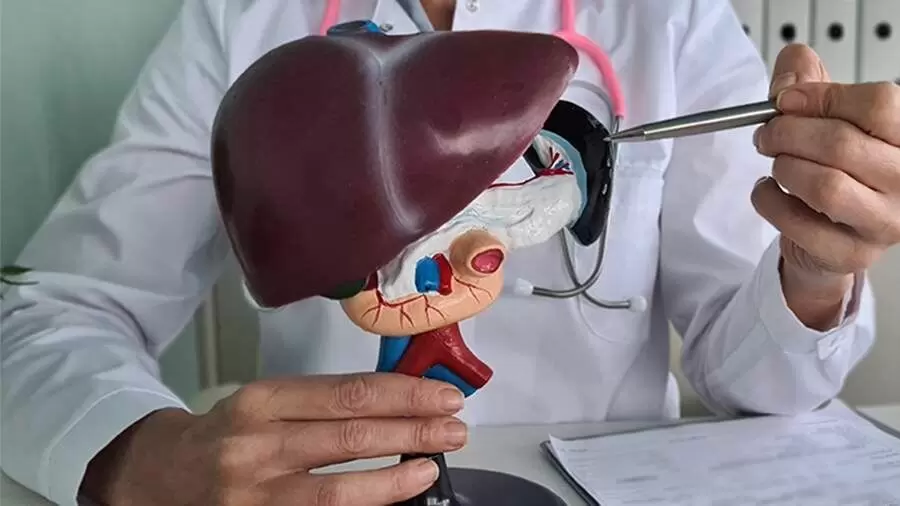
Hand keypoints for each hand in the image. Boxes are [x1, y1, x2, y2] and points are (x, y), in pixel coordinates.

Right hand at [81, 373, 466, 505]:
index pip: (348, 393)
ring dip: (397, 475)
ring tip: (433, 465)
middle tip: (455, 428)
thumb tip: (396, 402)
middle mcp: (258, 443)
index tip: (442, 395)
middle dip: (413, 431)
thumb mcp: (265, 401)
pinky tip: (396, 494)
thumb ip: (323, 401)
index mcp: (262, 399)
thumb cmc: (225, 433)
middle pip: (351, 436)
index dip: (404, 394)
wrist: (160, 475)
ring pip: (340, 487)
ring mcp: (257, 493)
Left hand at [750, 44, 899, 328]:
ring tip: (777, 164)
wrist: (831, 235)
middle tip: (767, 134)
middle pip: (841, 143)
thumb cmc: (837, 168)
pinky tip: (769, 191)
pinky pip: (796, 223)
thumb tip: (789, 76)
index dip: (822, 97)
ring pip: (824, 186)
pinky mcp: (851, 254)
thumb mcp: (828, 116)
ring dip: (784, 168)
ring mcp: (884, 222)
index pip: (878, 104)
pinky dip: (768, 201)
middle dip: (788, 133)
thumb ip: (808, 82)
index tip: (787, 100)